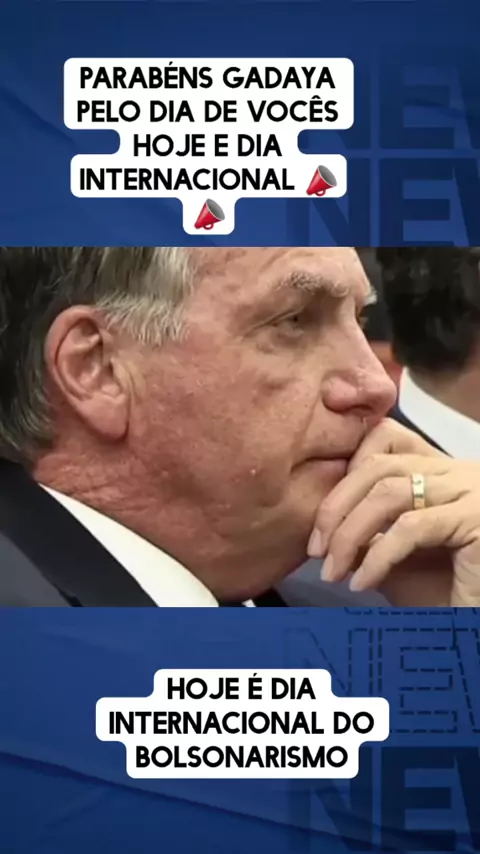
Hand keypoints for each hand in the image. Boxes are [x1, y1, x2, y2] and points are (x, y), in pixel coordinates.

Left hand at [308, 419, 479, 606]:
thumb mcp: (395, 558)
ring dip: (349, 532)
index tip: (323, 519)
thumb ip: (365, 534)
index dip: (346, 469)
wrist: (477, 629)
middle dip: (336, 506)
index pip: (385, 438)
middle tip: (316, 549)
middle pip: (379, 464)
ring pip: (389, 491)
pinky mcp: (478, 520)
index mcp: (440, 472)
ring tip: (333, 570)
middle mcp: (458, 472)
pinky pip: (411, 528)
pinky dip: (377, 557)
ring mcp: (470, 491)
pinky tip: (362, 583)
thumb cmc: (445, 595)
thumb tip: (323, 529)